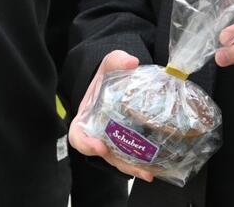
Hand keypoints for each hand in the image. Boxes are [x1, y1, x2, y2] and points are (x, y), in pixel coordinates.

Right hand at [68, 50, 155, 182]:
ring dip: (132, 168)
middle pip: (102, 154)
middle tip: (134, 166)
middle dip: (117, 162)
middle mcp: (95, 134)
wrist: (117, 82)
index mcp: (85, 118)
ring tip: (149, 172)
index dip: (86, 144)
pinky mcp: (124, 144)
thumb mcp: (108, 65)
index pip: (78, 136)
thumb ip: (116, 60)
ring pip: (117, 159)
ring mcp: (110, 141)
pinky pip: (129, 157)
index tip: (100, 147)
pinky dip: (140, 163)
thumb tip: (132, 62)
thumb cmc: (107, 76)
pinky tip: (156, 168)